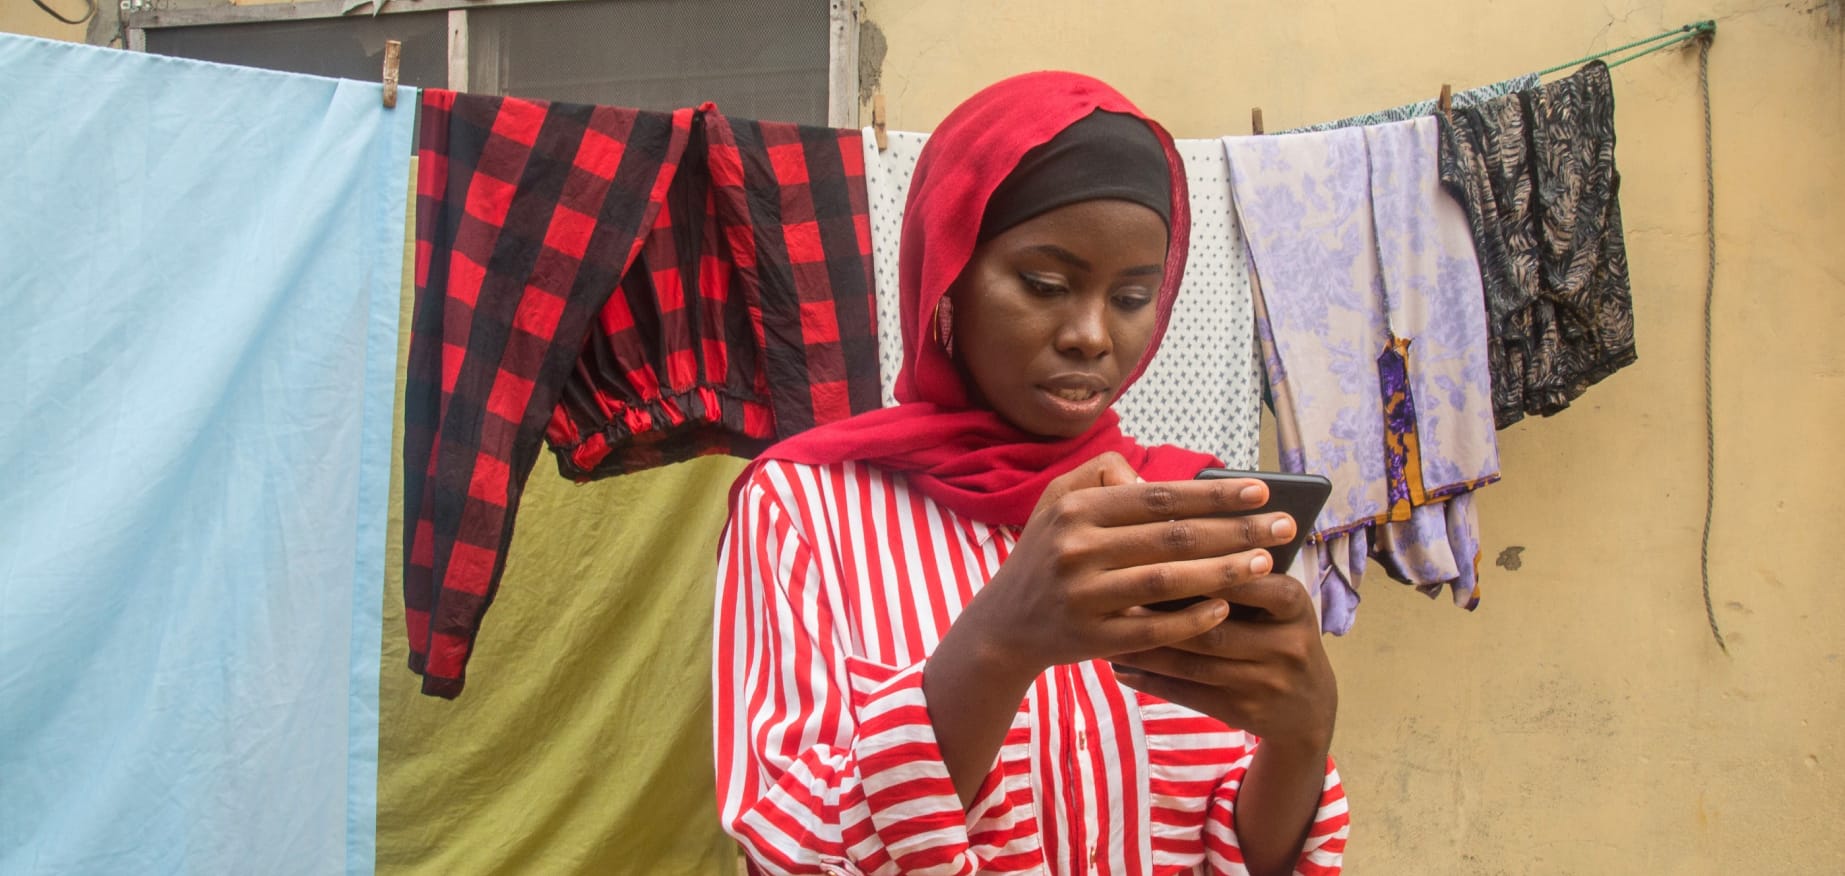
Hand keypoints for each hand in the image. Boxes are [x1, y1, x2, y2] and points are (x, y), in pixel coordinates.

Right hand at [947, 452, 1297, 681]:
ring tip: (1266, 565)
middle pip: (1172, 537)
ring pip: (1168, 581)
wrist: (1003, 626)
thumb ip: (1099, 476)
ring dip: (1223, 572)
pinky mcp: (1091, 639)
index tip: (1260, 491)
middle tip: (1283, 527)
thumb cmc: (1044, 556)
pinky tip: (1227, 608)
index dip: (1213, 494)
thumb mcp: (1055, 503)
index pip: (1159, 497)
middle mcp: (1076, 550)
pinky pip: (1152, 628)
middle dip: (1236, 530)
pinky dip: (1192, 618)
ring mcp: (1083, 597)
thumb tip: (1151, 478)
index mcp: (1075, 510)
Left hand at [1111, 572, 1336, 752]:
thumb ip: (1235, 574)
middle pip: (1212, 626)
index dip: (1197, 570)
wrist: (1308, 706)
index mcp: (1293, 604)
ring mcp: (1266, 682)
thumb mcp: (1275, 601)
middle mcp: (1285, 644)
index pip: (1245, 581)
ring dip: (1145, 650)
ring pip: (1193, 664)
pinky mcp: (1244, 712)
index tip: (1147, 557)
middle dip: (1158, 614)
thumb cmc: (1276, 633)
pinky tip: (1120, 669)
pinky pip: (1188, 695)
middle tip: (1111, 598)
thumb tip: (1165, 540)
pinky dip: (1151, 682)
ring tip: (1105, 635)